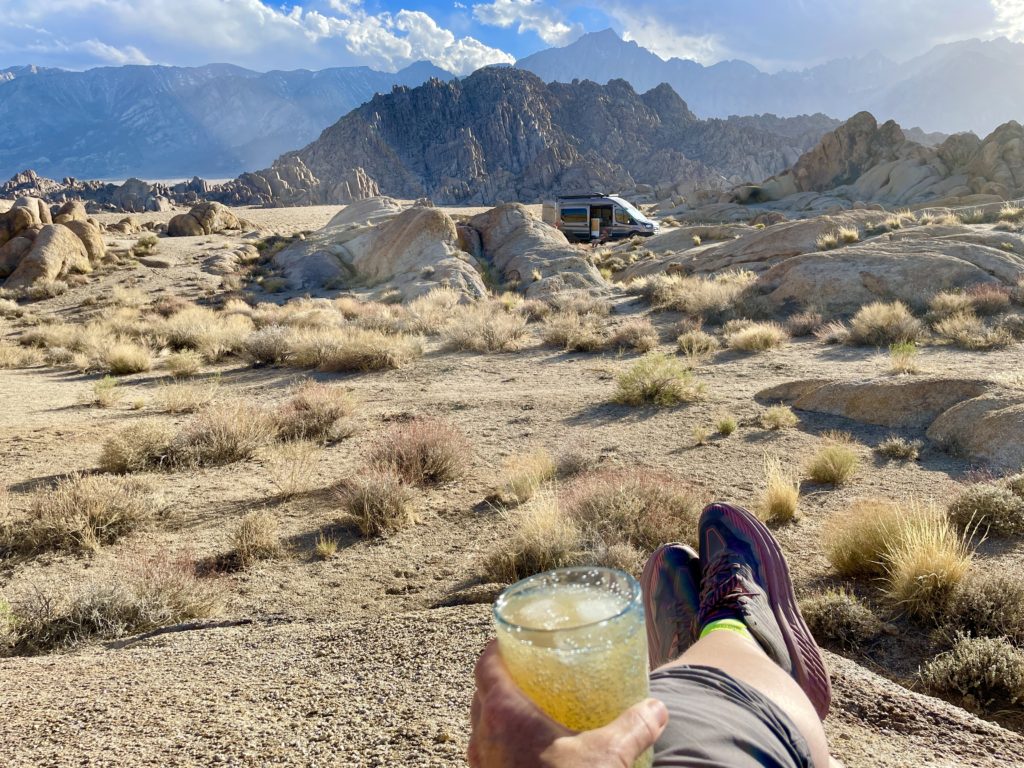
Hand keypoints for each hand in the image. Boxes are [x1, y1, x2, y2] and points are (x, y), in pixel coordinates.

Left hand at [468, 640, 667, 767]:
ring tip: (531, 712)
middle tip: (529, 672)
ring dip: (499, 715)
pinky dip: (502, 746)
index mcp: (503, 714)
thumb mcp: (608, 758)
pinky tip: (530, 753)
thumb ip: (633, 727)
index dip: (496, 648)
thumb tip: (657, 709)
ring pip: (482, 728)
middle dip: (502, 680)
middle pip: (481, 694)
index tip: (511, 640)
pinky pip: (488, 756)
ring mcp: (481, 766)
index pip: (485, 664)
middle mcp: (483, 737)